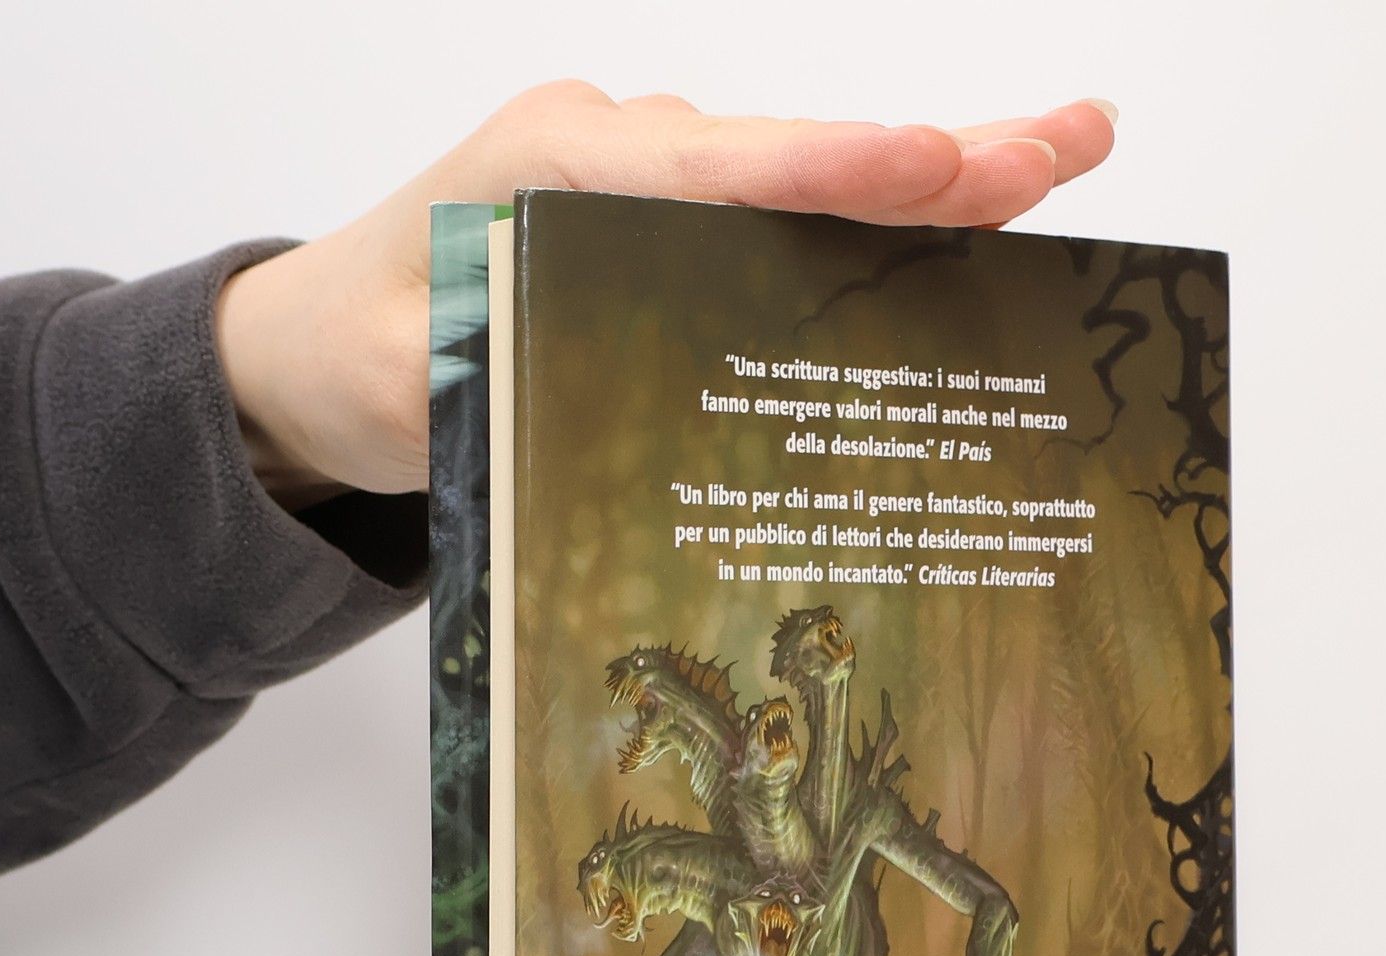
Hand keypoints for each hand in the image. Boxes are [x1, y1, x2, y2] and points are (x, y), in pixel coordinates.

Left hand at [214, 82, 1116, 500]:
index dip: (835, 171)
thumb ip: (482, 364)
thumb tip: (593, 360)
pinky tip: (969, 228)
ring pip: (810, 180)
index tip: (938, 165)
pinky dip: (881, 222)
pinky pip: (790, 219)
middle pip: (797, 155)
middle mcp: (624, 150)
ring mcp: (656, 184)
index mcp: (559, 162)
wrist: (317, 345)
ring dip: (934, 180)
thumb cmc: (359, 352)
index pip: (719, 165)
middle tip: (1069, 146)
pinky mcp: (673, 225)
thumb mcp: (402, 379)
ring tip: (1061, 166)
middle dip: (936, 157)